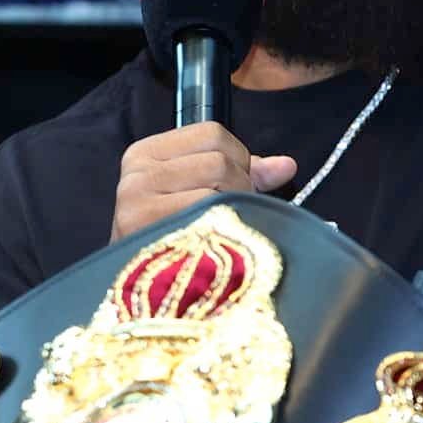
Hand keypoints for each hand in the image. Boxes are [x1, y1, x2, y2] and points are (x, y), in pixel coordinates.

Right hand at [110, 123, 296, 241]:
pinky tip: (211, 242)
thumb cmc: (175, 235)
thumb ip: (244, 172)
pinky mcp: (145, 227)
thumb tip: (286, 166)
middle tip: (225, 213)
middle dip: (239, 187)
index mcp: (146, 153)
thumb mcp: (200, 191)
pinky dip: (221, 226)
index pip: (213, 133)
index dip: (236, 159)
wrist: (142, 289)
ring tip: (217, 228)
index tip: (228, 185)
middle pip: (220, 160)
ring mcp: (137, 199)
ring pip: (219, 183)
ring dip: (233, 207)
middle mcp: (136, 172)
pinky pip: (209, 213)